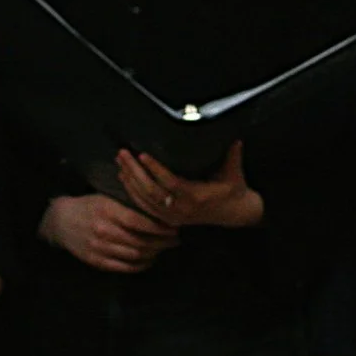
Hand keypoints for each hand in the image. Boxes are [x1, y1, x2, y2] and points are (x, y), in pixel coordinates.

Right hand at [40, 193, 180, 273]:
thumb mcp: (106, 197)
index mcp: (107, 210)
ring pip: (134, 255)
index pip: (139, 222)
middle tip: (175, 240)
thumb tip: (158, 206)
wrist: (60, 221)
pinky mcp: (96, 261)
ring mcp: (99, 248)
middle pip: (140, 241)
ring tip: (164, 249)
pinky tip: (150, 260)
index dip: (159, 227)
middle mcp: (103, 230)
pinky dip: (141, 265)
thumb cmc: (88, 206)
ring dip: (154, 254)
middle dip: (162, 242)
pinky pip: (124, 267)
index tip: (173, 227)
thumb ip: (128, 202)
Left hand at [114, 143, 264, 228]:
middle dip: (134, 172)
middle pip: (151, 191)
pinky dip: (133, 193)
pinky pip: (145, 207)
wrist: (235, 214)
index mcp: (196, 196)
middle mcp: (182, 208)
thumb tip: (235, 137)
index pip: (170, 182)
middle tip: (123, 154)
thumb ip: (233, 155)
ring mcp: (174, 216)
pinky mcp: (169, 219)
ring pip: (145, 200)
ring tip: (120, 162)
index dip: (155, 169)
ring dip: (130, 181)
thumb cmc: (234, 189)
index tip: (142, 155)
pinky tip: (124, 178)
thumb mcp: (234, 172)